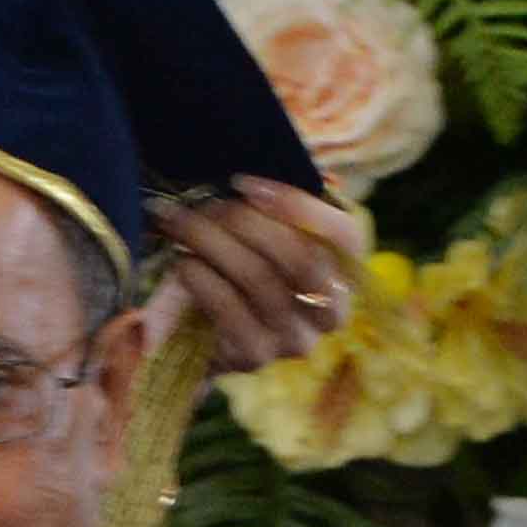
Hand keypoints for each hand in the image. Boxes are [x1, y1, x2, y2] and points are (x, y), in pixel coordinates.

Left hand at [152, 177, 371, 374]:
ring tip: (181, 225)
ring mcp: (295, 340)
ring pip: (260, 280)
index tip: (245, 183)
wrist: (188, 334)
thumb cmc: (230, 270)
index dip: (300, 206)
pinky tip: (183, 262)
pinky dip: (202, 278)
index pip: (344, 236)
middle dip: (247, 222)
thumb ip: (271, 205)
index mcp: (345, 273)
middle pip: (301, 258)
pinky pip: (229, 308)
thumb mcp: (257, 234)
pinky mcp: (256, 357)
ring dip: (214, 243)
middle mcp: (331, 312)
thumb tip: (254, 169)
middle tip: (203, 203)